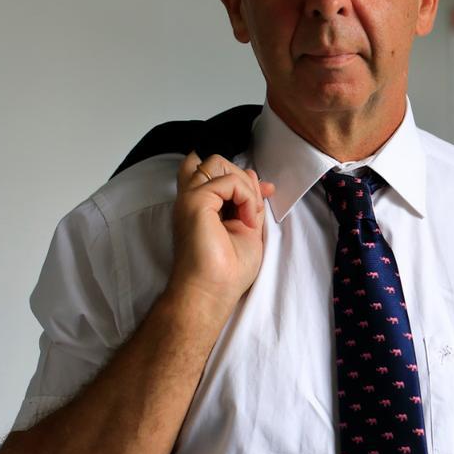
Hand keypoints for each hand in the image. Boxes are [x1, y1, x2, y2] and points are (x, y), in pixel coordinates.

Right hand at [166, 152, 276, 323]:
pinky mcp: (195, 202)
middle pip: (216, 162)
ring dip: (244, 185)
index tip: (264, 192)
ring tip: (249, 215)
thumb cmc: (228, 270)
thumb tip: (252, 175)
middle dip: (242, 178)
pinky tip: (246, 221)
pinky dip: (245, 196)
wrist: (213, 291)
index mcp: (201, 206)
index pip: (211, 170)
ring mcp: (189, 198)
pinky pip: (228, 181)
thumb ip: (248, 201)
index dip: (239, 175)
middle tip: (254, 209)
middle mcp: (191, 199)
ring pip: (218, 163)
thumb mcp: (247, 227)